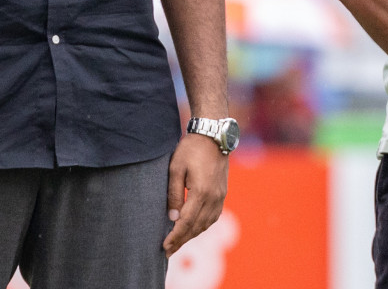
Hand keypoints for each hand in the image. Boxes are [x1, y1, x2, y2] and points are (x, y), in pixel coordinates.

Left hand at [162, 132, 228, 256]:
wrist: (213, 136)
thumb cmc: (191, 149)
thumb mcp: (176, 168)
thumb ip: (174, 194)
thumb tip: (173, 218)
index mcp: (201, 192)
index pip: (186, 222)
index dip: (175, 236)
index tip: (164, 246)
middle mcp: (214, 197)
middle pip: (196, 227)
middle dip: (182, 240)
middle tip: (167, 251)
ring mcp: (220, 196)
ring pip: (206, 224)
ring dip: (192, 235)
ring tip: (178, 243)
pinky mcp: (223, 193)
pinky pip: (213, 217)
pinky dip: (202, 226)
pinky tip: (193, 229)